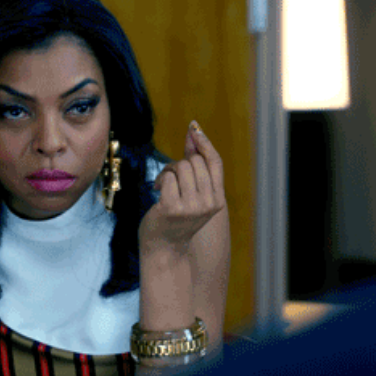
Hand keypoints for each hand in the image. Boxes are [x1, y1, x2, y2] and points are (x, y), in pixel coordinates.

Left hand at [139, 121, 225, 249]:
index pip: (215, 162)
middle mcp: (209, 203)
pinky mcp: (173, 208)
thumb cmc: (176, 217)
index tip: (194, 128)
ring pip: (180, 167)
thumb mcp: (192, 192)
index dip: (204, 143)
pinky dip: (160, 180)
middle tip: (170, 177)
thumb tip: (194, 131)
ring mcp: (192, 207)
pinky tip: (158, 191)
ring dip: (168, 171)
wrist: (164, 247)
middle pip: (194, 162)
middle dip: (179, 164)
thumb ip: (195, 163)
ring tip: (164, 185)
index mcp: (217, 199)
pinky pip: (167, 177)